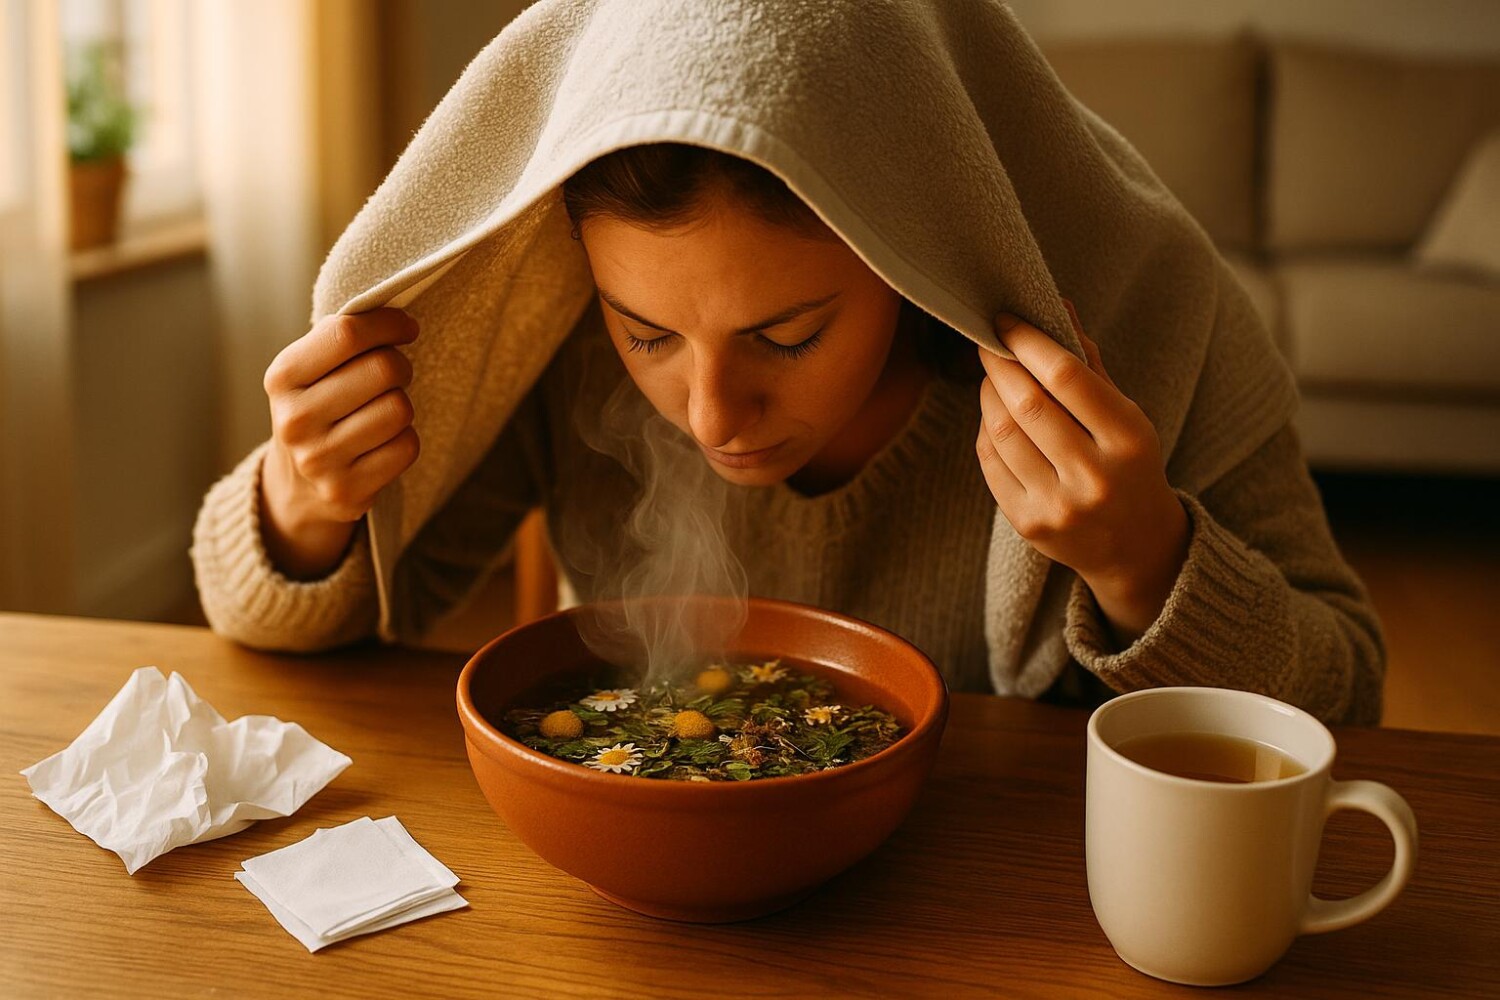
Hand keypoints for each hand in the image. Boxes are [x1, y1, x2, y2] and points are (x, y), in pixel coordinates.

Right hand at [258, 308, 420, 576]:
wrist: (296, 487)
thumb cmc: (317, 408)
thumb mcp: (309, 371)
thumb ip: (341, 340)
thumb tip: (397, 312)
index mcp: (282, 377)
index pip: (347, 333)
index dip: (389, 323)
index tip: (407, 327)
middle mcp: (294, 419)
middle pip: (383, 369)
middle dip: (400, 365)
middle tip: (394, 374)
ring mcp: (319, 460)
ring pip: (399, 409)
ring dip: (402, 405)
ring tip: (384, 409)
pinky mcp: (347, 492)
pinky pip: (406, 447)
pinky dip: (405, 439)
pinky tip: (384, 442)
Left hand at [974, 300, 1188, 645]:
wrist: (1134, 547)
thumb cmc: (1129, 466)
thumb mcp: (1127, 416)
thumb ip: (1090, 365)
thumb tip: (1057, 305)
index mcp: (1129, 440)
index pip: (1068, 377)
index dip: (1029, 342)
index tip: (1006, 321)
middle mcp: (1095, 476)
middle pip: (1028, 405)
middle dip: (1000, 365)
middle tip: (989, 344)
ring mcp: (1059, 506)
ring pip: (1002, 433)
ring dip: (988, 395)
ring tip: (992, 377)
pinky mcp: (1028, 524)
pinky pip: (991, 464)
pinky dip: (986, 430)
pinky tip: (993, 416)